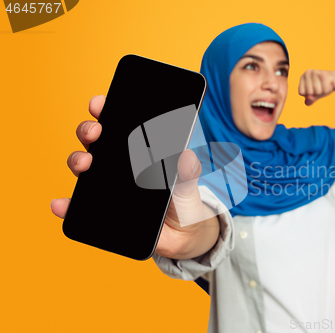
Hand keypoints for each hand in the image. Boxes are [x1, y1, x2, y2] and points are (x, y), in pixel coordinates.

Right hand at [51, 95, 219, 259]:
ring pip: (82, 166)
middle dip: (88, 130)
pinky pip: (78, 206)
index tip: (100, 103)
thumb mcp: (188, 187)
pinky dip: (66, 204)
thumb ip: (188, 173)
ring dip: (77, 160)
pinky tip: (62, 204)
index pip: (118, 124)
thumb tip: (187, 156)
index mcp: (138, 150)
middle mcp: (117, 164)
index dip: (105, 109)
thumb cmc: (183, 203)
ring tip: (85, 164)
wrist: (181, 236)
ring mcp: (106, 186)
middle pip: (94, 140)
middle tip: (95, 133)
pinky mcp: (100, 211)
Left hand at [298, 70, 334, 105]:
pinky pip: (324, 89)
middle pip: (309, 92)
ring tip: (325, 85)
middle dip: (317, 93)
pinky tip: (330, 84)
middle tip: (321, 87)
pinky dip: (327, 90)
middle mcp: (308, 72)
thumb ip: (309, 101)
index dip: (309, 94)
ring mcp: (316, 72)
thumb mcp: (314, 96)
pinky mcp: (324, 73)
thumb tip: (309, 100)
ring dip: (323, 91)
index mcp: (302, 77)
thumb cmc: (322, 88)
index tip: (314, 89)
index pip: (301, 92)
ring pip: (317, 91)